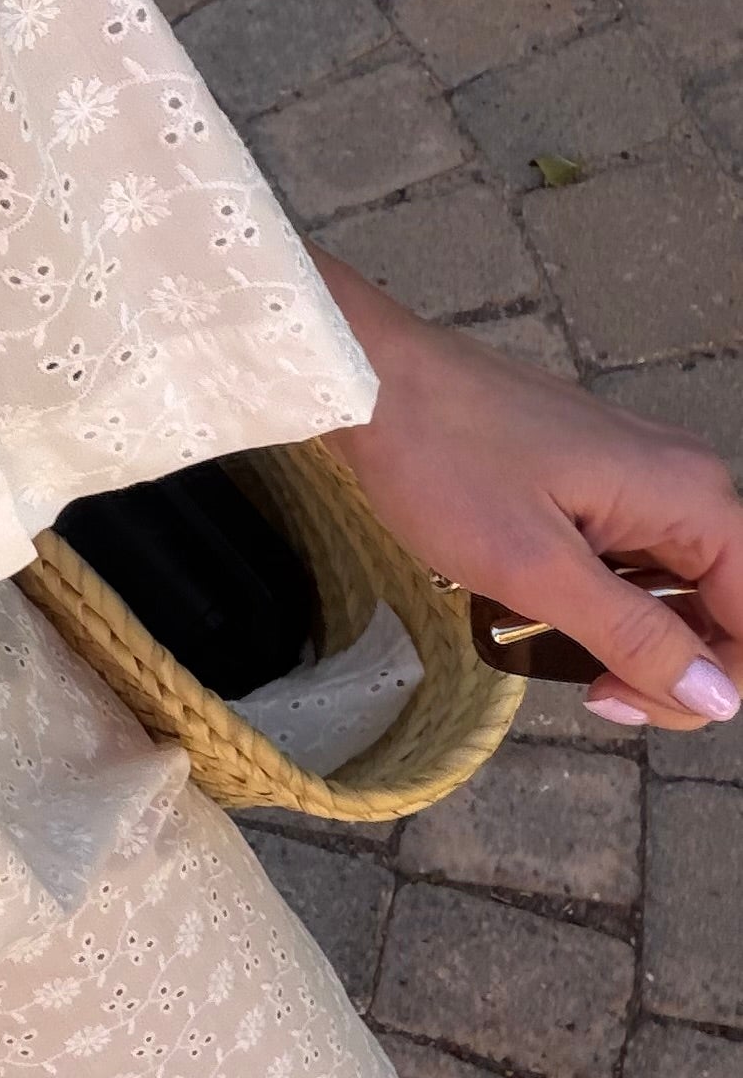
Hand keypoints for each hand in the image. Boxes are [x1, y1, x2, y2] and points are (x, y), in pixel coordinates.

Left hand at [311, 251, 742, 732]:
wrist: (369, 377)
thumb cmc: (442, 462)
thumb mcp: (535, 569)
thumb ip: (634, 637)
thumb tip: (717, 700)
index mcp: (691, 498)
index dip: (708, 683)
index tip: (619, 700)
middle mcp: (683, 483)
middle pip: (717, 610)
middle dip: (659, 665)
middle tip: (582, 685)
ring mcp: (639, 477)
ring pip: (667, 590)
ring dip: (619, 634)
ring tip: (539, 634)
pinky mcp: (595, 479)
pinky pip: (625, 559)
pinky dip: (590, 596)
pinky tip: (531, 601)